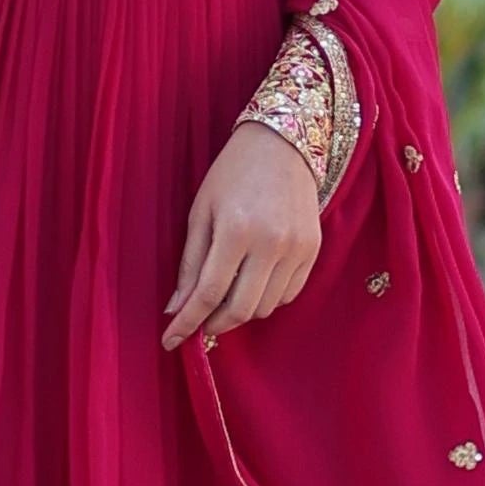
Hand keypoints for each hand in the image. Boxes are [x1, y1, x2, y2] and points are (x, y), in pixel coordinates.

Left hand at [163, 119, 322, 350]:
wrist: (283, 144)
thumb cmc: (232, 173)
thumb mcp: (201, 211)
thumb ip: (190, 263)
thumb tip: (176, 308)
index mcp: (236, 230)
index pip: (209, 293)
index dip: (187, 323)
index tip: (171, 341)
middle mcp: (271, 243)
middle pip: (240, 309)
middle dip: (214, 325)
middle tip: (199, 323)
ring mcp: (297, 248)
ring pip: (266, 307)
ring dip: (240, 313)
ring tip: (225, 296)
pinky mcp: (313, 250)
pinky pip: (288, 295)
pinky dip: (266, 300)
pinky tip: (252, 284)